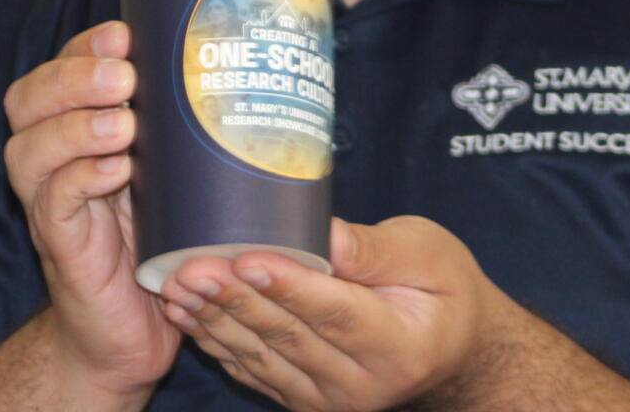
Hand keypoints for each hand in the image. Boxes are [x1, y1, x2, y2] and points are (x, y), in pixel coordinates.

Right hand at [1, 20, 180, 400]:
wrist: (133, 331)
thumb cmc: (162, 238)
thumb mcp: (171, 170)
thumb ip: (180, 126)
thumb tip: (246, 65)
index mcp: (74, 129)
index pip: (58, 69)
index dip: (83, 47)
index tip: (124, 34)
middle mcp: (50, 161)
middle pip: (27, 100)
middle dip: (72, 78)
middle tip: (123, 78)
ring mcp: (50, 204)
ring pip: (30, 149)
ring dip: (75, 128)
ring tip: (122, 125)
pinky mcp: (61, 247)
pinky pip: (55, 204)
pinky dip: (80, 179)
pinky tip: (114, 171)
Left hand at [158, 215, 509, 410]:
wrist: (454, 349)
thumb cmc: (443, 288)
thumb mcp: (429, 252)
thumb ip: (376, 249)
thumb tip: (325, 233)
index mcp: (400, 345)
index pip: (336, 314)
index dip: (290, 287)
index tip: (247, 258)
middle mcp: (362, 384)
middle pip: (289, 338)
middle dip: (235, 300)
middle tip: (192, 267)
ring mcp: (330, 399)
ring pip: (263, 358)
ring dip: (214, 321)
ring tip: (176, 286)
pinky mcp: (305, 399)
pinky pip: (254, 372)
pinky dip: (217, 341)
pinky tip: (186, 314)